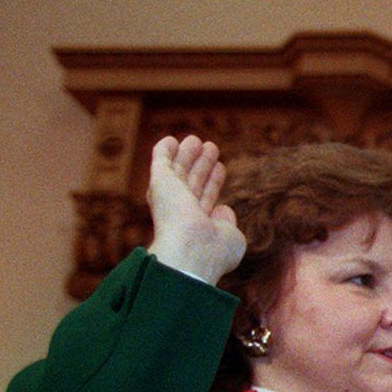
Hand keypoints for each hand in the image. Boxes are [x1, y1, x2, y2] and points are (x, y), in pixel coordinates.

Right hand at [145, 135, 244, 283]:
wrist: (192, 250)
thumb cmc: (215, 251)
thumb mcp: (231, 238)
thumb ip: (227, 223)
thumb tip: (223, 209)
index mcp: (196, 227)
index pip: (205, 199)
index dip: (213, 183)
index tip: (220, 168)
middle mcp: (181, 213)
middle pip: (192, 182)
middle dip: (201, 165)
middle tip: (210, 147)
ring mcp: (170, 198)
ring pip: (179, 171)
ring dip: (188, 155)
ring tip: (198, 140)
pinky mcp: (160, 182)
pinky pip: (161, 162)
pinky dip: (164, 151)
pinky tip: (170, 140)